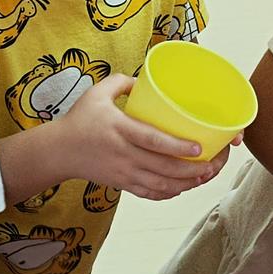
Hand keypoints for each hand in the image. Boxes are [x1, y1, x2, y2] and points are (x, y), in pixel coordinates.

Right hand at [63, 75, 230, 200]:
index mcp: (118, 130)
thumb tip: (146, 79)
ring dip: (188, 184)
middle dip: (194, 170)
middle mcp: (123, 154)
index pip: (152, 141)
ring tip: (206, 175)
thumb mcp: (96, 93)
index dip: (177, 146)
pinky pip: (152, 194)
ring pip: (162, 185)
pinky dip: (171, 193)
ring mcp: (123, 173)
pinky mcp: (122, 185)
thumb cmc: (78, 120)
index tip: (199, 147)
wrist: (58, 152)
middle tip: (214, 162)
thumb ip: (122, 82)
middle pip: (164, 168)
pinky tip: (184, 186)